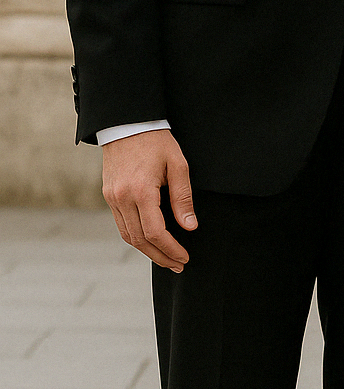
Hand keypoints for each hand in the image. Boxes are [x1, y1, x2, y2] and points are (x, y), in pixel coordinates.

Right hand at [101, 129, 196, 270]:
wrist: (126, 122)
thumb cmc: (156, 141)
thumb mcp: (178, 165)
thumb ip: (183, 198)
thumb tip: (189, 227)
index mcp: (141, 191)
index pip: (156, 232)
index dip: (171, 249)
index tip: (184, 257)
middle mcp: (122, 197)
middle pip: (140, 240)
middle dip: (160, 256)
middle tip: (178, 265)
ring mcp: (112, 197)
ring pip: (128, 235)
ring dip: (147, 251)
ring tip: (166, 258)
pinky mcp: (108, 195)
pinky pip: (121, 224)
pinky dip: (136, 237)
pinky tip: (151, 242)